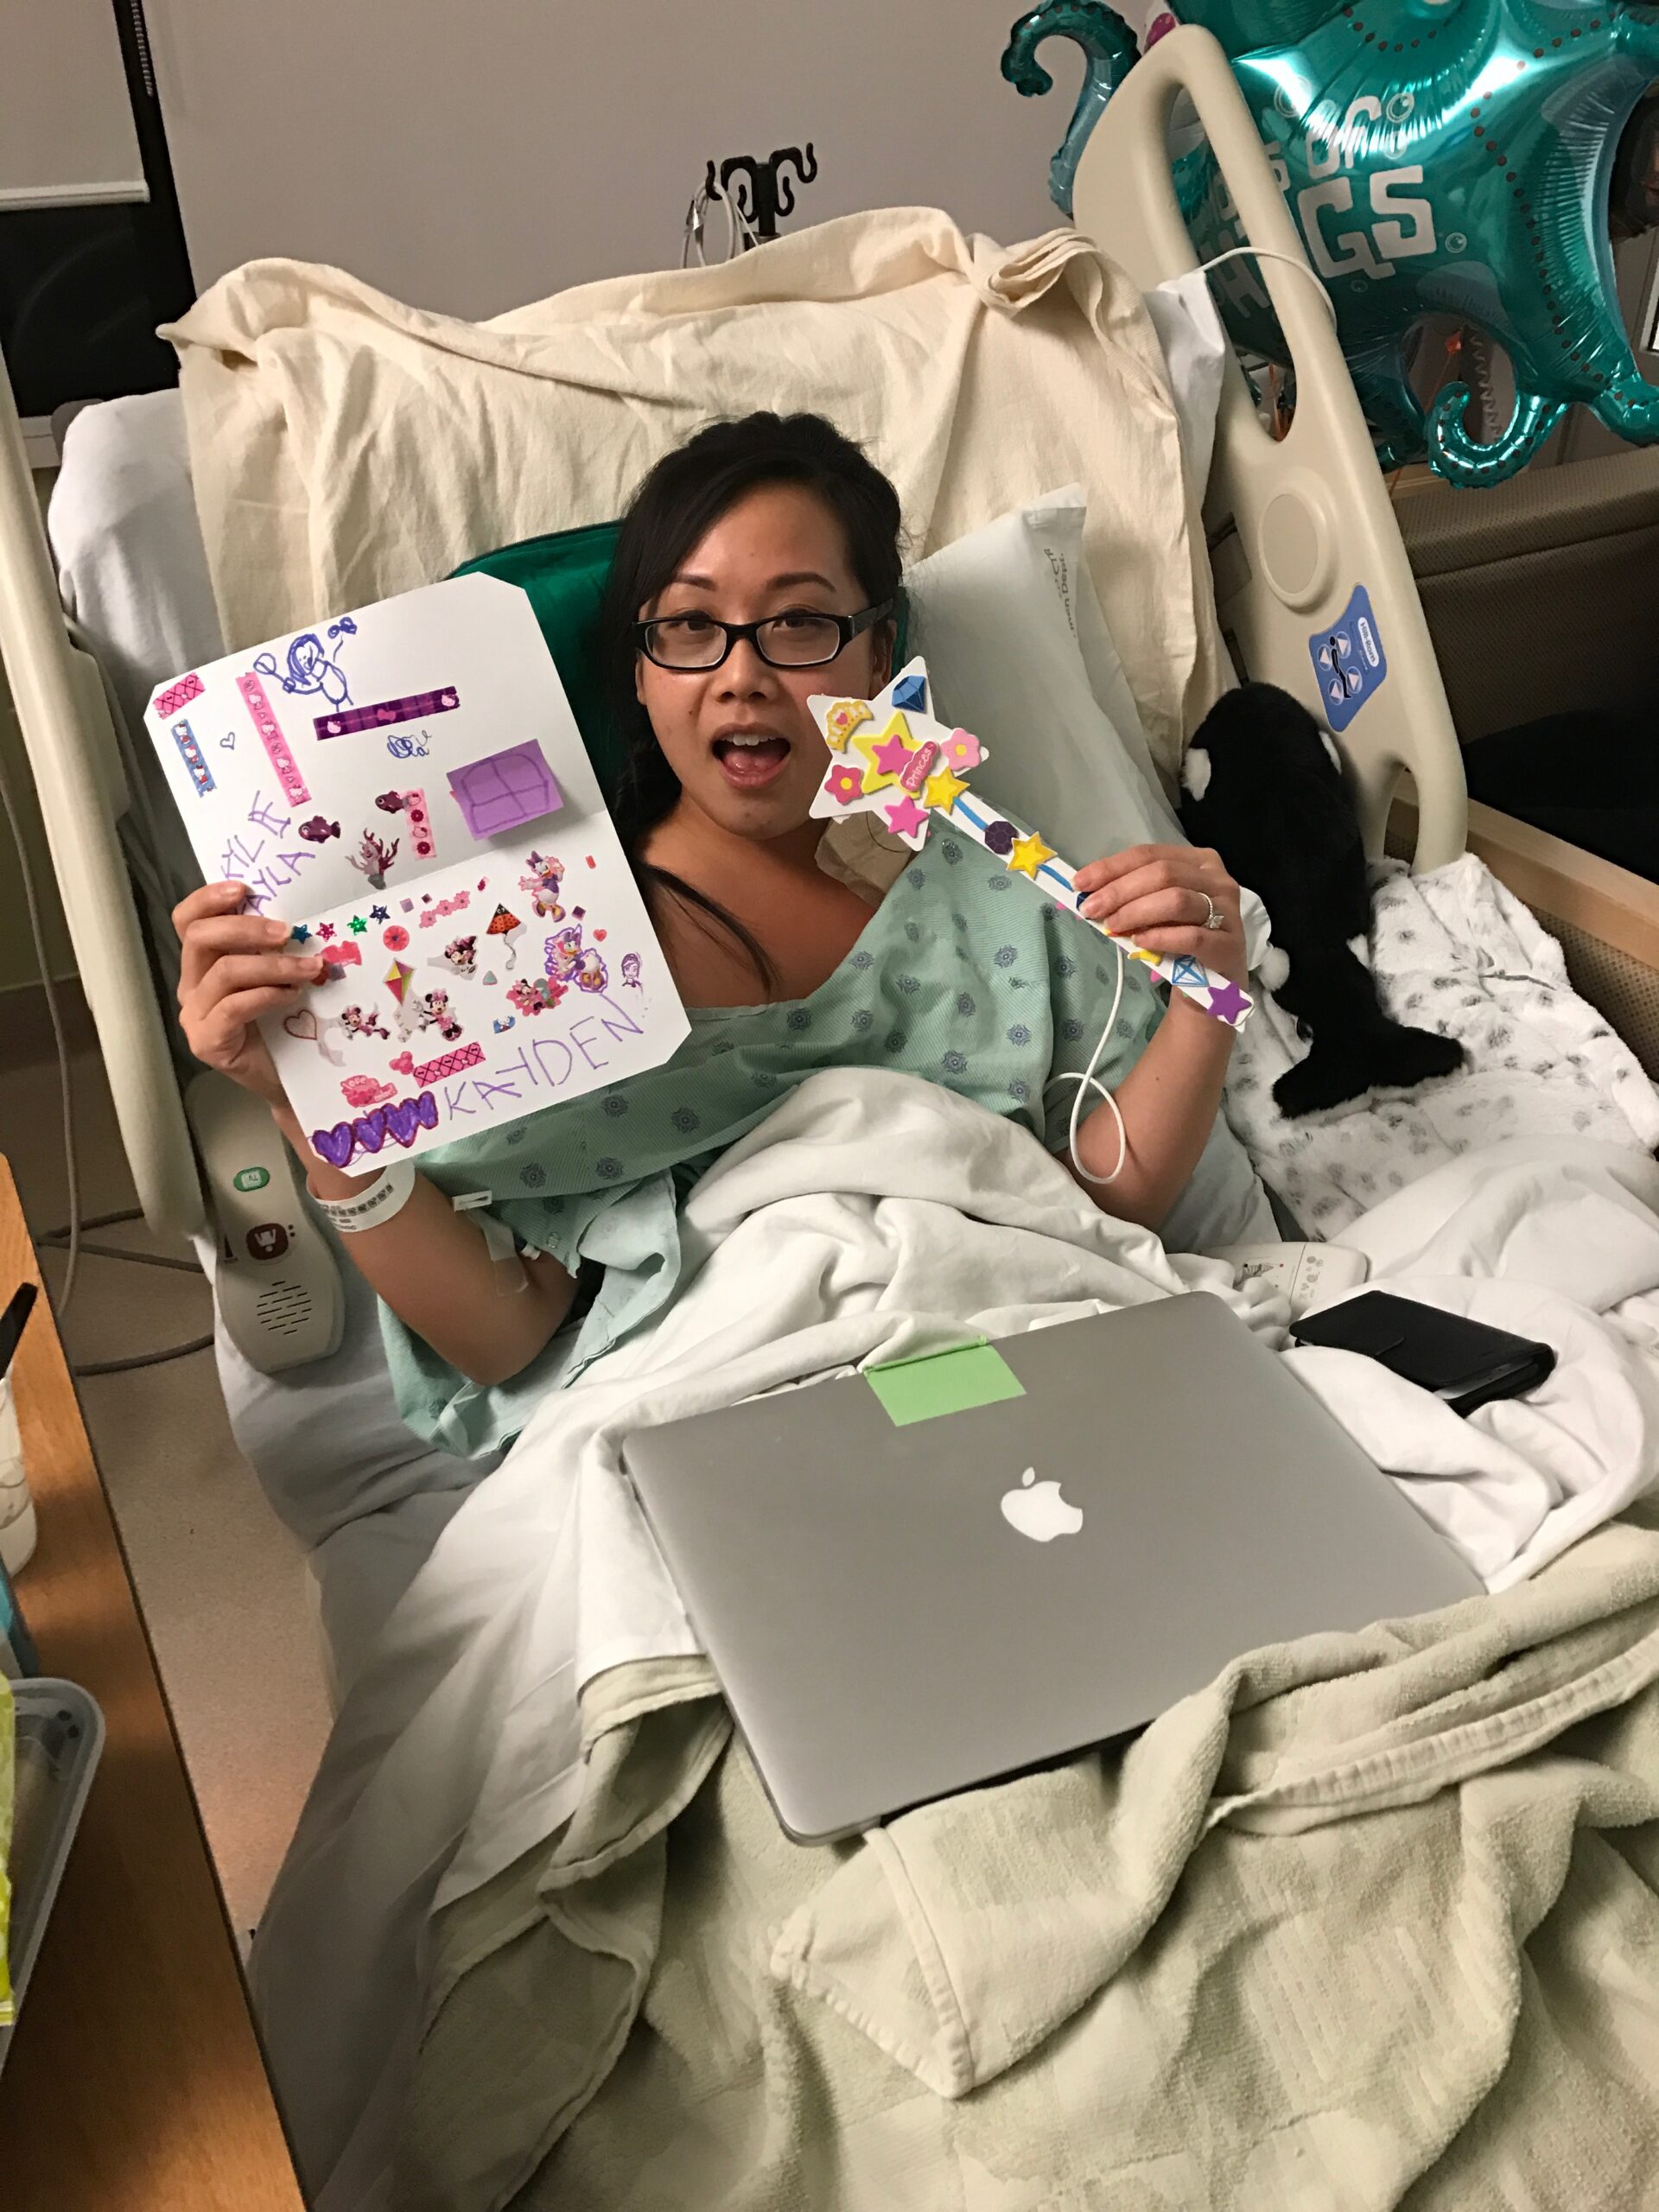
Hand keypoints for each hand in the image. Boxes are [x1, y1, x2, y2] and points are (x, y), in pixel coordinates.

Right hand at [173, 881, 325, 1104]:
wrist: (291, 1080)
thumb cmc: (284, 1025)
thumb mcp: (275, 976)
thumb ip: (272, 948)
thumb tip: (299, 915)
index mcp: (202, 964)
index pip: (188, 920)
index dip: (208, 899)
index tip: (245, 888)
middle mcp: (192, 986)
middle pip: (200, 939)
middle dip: (246, 928)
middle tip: (287, 932)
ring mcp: (196, 1015)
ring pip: (224, 972)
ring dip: (273, 965)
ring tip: (309, 967)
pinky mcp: (208, 1042)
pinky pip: (233, 1007)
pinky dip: (266, 995)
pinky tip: (293, 995)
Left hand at [1072, 844, 1247, 987]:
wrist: (1213, 984)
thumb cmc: (1180, 939)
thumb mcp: (1156, 910)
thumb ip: (1132, 897)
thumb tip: (1090, 893)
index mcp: (1199, 862)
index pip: (1150, 854)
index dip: (1112, 867)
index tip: (1080, 884)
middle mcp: (1218, 880)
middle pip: (1162, 874)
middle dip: (1120, 891)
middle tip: (1091, 910)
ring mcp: (1228, 912)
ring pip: (1176, 900)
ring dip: (1136, 912)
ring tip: (1112, 927)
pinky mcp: (1229, 945)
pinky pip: (1192, 936)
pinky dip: (1161, 937)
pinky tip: (1139, 942)